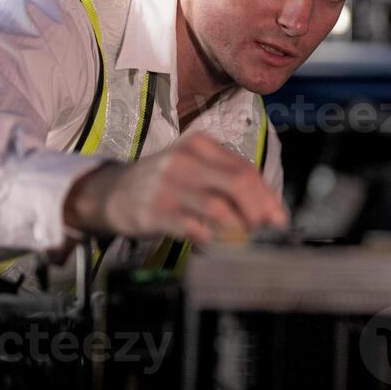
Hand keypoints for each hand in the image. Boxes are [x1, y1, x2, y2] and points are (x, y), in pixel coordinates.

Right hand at [62, 129, 286, 244]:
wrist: (111, 191)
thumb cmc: (164, 183)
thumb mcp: (195, 169)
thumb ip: (229, 182)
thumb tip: (270, 210)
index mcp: (200, 145)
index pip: (246, 169)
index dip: (267, 196)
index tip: (278, 218)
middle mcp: (185, 159)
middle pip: (238, 183)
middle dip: (259, 210)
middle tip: (266, 230)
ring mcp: (168, 184)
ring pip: (218, 207)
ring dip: (239, 228)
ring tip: (244, 239)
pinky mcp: (155, 211)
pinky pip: (193, 227)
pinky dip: (212, 239)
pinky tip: (216, 244)